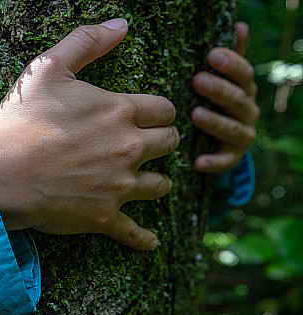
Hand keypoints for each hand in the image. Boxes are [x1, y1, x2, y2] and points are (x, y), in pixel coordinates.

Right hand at [0, 19, 178, 250]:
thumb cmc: (20, 122)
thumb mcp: (47, 69)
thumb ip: (86, 42)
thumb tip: (122, 24)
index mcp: (120, 112)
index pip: (165, 109)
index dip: (156, 111)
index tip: (145, 116)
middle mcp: (128, 148)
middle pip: (169, 144)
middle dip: (160, 142)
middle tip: (145, 145)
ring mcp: (118, 186)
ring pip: (160, 185)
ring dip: (155, 181)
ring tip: (144, 182)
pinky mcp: (104, 217)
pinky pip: (134, 232)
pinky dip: (143, 239)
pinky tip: (150, 241)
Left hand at [192, 22, 258, 172]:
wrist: (222, 143)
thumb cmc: (218, 104)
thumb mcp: (225, 82)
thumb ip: (231, 58)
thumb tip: (240, 25)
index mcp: (244, 91)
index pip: (244, 75)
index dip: (231, 64)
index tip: (211, 55)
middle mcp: (247, 112)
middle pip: (237, 100)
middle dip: (218, 90)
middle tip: (197, 80)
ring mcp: (241, 136)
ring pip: (231, 128)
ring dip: (214, 122)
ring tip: (195, 114)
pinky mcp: (231, 158)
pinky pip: (224, 161)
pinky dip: (212, 162)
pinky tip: (198, 161)